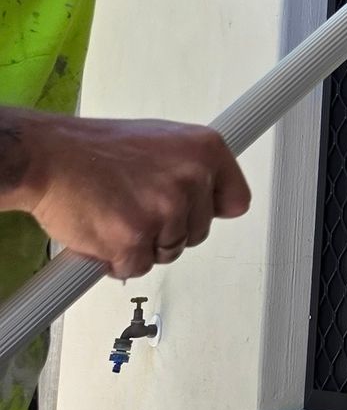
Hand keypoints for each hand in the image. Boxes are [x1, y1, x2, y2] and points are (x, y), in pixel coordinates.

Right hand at [0, 114, 251, 278]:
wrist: (47, 158)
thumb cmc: (94, 149)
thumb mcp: (159, 141)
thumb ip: (189, 167)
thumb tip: (210, 191)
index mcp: (204, 150)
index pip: (236, 201)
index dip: (211, 211)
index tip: (198, 211)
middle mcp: (191, 178)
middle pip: (199, 232)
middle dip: (169, 229)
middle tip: (136, 206)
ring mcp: (164, 211)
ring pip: (170, 251)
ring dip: (143, 244)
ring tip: (117, 213)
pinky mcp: (134, 240)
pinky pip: (137, 267)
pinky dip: (117, 260)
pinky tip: (102, 231)